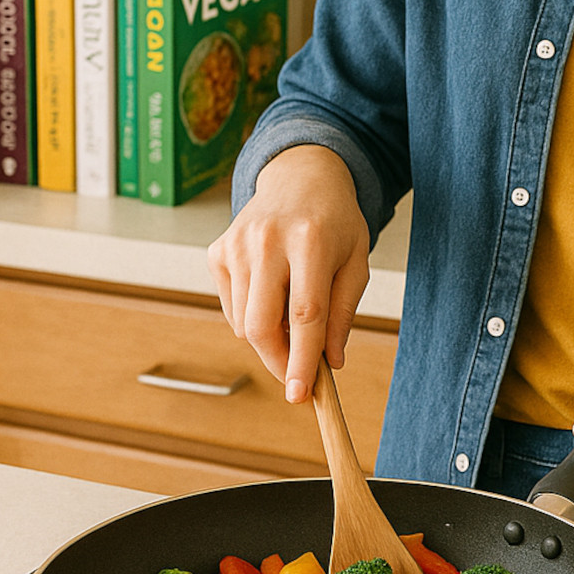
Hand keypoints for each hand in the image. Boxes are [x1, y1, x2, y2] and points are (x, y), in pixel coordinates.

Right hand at [207, 145, 370, 404]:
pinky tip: (272, 291)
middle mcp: (267, 240)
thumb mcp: (356, 262)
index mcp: (311, 240)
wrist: (300, 178)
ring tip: (294, 316)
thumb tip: (330, 362)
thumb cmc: (335, 224)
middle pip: (262, 325)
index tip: (301, 394)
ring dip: (269, 339)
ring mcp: (236, 245)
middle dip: (278, 362)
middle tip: (297, 378)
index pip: (305, 314)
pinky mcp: (217, 251)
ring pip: (243, 323)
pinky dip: (252, 317)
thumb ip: (343, 312)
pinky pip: (232, 309)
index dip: (302, 360)